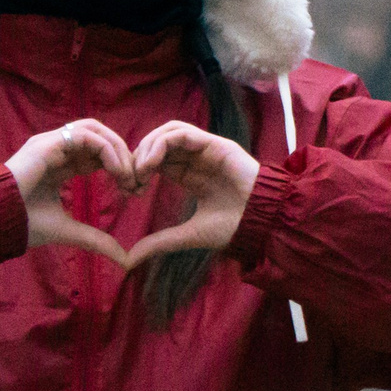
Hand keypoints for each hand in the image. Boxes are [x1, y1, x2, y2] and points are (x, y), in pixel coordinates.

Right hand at [7, 119, 139, 268]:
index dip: (118, 166)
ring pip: (95, 130)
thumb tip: (123, 258)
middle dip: (123, 154)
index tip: (133, 189)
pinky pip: (87, 136)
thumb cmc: (22, 225)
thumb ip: (95, 239)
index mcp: (57, 165)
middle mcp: (55, 149)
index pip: (95, 154)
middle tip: (137, 179)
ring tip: (129, 173)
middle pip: (99, 136)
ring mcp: (50, 144)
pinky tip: (117, 170)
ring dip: (118, 149)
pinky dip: (108, 150)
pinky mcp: (48, 143)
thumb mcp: (68, 230)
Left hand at [125, 122, 262, 267]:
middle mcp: (198, 159)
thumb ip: (160, 241)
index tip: (130, 190)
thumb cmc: (233, 228)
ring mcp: (207, 149)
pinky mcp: (215, 144)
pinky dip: (161, 143)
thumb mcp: (188, 234)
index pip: (158, 160)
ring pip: (168, 132)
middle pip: (159, 143)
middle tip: (130, 179)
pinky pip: (181, 132)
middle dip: (139, 157)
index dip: (139, 170)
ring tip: (140, 169)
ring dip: (148, 146)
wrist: (261, 223)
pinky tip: (152, 163)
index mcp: (193, 175)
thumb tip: (131, 258)